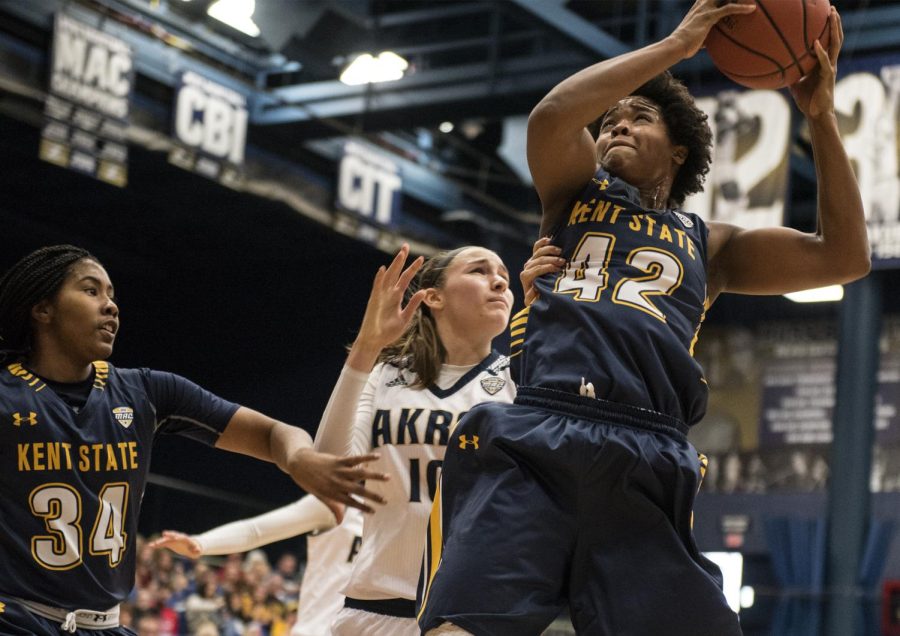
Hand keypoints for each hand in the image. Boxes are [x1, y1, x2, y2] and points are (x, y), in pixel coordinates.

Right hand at [148, 530, 201, 557]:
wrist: (190, 546)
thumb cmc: (194, 550)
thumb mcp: (197, 552)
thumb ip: (197, 551)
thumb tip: (198, 551)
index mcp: (186, 539)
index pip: (183, 537)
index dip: (179, 537)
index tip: (175, 538)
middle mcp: (179, 538)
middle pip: (174, 535)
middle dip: (170, 534)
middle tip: (165, 533)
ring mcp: (173, 540)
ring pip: (166, 539)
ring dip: (160, 541)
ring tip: (153, 543)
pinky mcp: (168, 543)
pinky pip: (162, 543)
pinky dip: (156, 544)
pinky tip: (150, 545)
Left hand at [286, 448, 389, 519]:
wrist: (300, 464)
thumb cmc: (310, 482)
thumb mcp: (320, 497)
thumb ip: (333, 507)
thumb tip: (339, 522)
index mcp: (333, 494)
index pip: (351, 502)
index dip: (362, 507)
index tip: (374, 512)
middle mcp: (337, 483)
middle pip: (358, 490)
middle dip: (373, 496)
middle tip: (385, 500)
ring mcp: (339, 471)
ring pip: (360, 474)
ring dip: (374, 476)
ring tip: (387, 477)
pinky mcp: (339, 460)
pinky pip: (355, 459)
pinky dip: (367, 457)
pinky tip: (378, 457)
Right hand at [352, 244, 425, 359]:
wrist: (375, 341)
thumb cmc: (388, 332)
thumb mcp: (405, 318)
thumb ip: (413, 305)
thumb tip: (423, 291)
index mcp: (396, 297)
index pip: (406, 279)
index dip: (413, 268)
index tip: (421, 258)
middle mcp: (388, 294)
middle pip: (396, 273)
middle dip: (401, 260)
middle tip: (406, 246)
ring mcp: (381, 297)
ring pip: (388, 277)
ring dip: (394, 266)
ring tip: (400, 254)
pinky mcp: (374, 302)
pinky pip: (377, 288)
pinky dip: (379, 279)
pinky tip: (383, 270)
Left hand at [520, 237, 564, 305]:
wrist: (538, 296)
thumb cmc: (539, 300)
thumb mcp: (535, 302)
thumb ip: (532, 298)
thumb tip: (534, 288)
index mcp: (526, 278)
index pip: (536, 270)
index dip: (547, 268)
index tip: (559, 269)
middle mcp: (527, 268)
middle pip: (538, 260)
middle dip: (551, 260)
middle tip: (563, 262)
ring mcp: (531, 261)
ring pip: (538, 252)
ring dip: (550, 250)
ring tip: (560, 252)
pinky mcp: (535, 257)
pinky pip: (537, 247)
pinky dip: (543, 242)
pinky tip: (550, 239)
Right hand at [669, 0, 756, 58]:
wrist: (676, 46)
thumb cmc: (683, 46)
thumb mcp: (695, 39)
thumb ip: (704, 37)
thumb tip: (708, 45)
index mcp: (697, 8)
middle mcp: (701, 5)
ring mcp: (705, 9)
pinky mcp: (709, 16)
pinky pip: (729, 9)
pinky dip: (741, 8)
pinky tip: (752, 9)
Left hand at [790, 7, 841, 120]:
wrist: (815, 114)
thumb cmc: (807, 100)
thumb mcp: (795, 83)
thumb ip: (791, 73)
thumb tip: (778, 68)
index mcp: (824, 63)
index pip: (829, 41)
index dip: (829, 28)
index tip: (826, 15)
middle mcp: (830, 63)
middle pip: (835, 38)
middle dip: (835, 23)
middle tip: (832, 8)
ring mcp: (830, 68)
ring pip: (835, 45)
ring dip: (834, 29)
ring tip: (832, 15)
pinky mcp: (828, 77)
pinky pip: (824, 62)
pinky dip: (820, 52)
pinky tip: (815, 43)